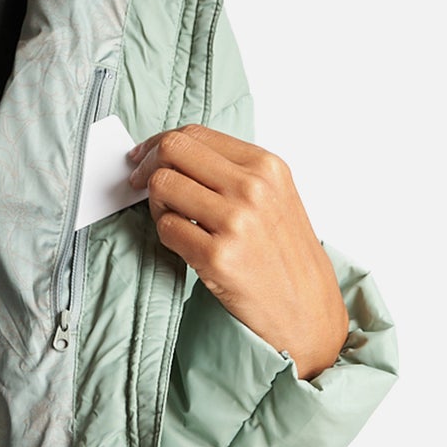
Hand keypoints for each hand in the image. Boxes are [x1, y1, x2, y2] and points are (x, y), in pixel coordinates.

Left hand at [127, 124, 348, 380]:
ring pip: (162, 184)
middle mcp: (253, 188)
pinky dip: (165, 232)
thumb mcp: (274, 196)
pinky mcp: (218, 257)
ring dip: (155, 201)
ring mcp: (236, 222)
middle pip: (172, 150)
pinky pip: (165, 227)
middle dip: (146, 164)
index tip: (143, 155)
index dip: (158, 142)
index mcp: (266, 166)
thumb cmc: (284, 254)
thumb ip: (230, 168)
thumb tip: (170, 148)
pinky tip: (183, 242)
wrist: (308, 313)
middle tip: (138, 181)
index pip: (194, 133)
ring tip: (171, 217)